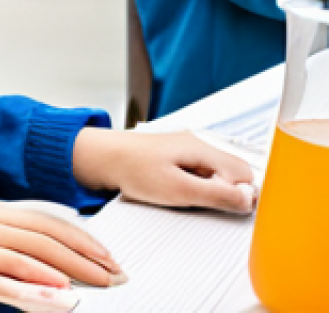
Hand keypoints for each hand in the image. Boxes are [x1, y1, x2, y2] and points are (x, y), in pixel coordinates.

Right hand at [0, 195, 124, 311]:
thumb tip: (21, 258)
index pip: (41, 219)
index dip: (79, 237)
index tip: (105, 255)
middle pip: (44, 236)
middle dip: (87, 256)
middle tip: (118, 274)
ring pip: (29, 256)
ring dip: (71, 273)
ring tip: (102, 287)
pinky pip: (1, 283)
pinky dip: (34, 293)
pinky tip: (58, 302)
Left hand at [71, 128, 255, 212]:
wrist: (102, 157)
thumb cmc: (134, 170)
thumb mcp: (178, 190)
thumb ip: (216, 195)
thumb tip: (249, 200)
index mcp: (201, 148)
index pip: (244, 172)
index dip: (241, 194)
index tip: (225, 206)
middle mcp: (197, 144)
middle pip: (232, 172)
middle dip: (226, 192)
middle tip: (200, 201)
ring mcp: (187, 149)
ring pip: (216, 174)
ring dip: (209, 190)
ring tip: (184, 194)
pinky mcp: (177, 156)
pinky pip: (200, 173)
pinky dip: (196, 185)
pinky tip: (177, 190)